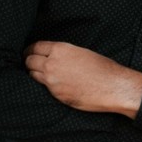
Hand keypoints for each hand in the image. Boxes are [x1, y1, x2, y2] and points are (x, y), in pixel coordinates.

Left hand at [25, 41, 141, 117]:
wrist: (112, 86)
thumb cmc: (103, 68)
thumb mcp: (81, 52)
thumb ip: (64, 54)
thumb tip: (53, 57)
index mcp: (60, 50)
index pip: (35, 47)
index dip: (31, 49)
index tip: (29, 52)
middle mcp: (52, 64)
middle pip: (29, 61)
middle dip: (30, 61)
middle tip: (32, 63)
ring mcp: (52, 81)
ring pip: (32, 75)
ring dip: (35, 73)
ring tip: (41, 73)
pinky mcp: (55, 94)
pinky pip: (43, 87)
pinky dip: (45, 85)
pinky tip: (54, 84)